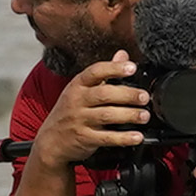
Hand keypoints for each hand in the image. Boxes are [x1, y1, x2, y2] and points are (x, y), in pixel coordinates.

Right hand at [31, 51, 147, 171]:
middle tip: (144, 97)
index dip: (114, 68)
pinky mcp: (84, 138)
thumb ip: (104, 73)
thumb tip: (123, 54)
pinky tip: (137, 136)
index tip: (132, 67)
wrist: (51, 140)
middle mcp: (77, 101)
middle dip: (127, 95)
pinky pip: (106, 138)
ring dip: (128, 115)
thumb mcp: (81, 89)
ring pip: (106, 116)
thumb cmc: (69, 112)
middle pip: (104, 94)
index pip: (95, 72)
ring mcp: (79, 120)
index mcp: (78, 85)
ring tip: (144, 116)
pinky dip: (123, 138)